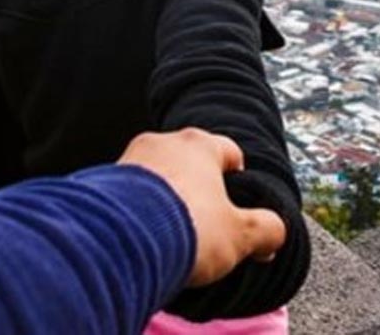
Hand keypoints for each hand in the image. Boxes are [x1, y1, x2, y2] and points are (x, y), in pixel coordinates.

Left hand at [117, 128, 285, 286]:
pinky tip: (146, 234)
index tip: (239, 203)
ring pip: (159, 176)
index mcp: (200, 145)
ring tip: (173, 234)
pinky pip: (131, 192)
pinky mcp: (104, 179)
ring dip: (167, 200)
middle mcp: (164, 142)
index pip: (230, 153)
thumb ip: (267, 229)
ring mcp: (131, 158)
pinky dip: (140, 209)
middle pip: (191, 164)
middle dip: (200, 191)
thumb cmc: (187, 228)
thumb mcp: (241, 235)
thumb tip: (275, 231)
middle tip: (207, 224)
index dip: (239, 180)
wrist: (122, 238)